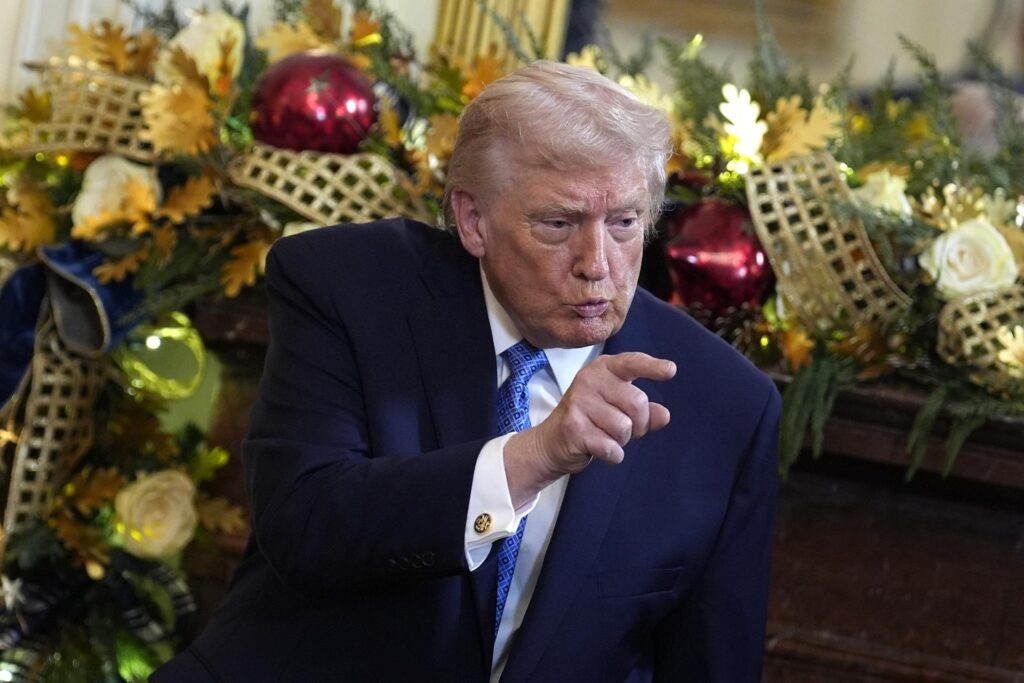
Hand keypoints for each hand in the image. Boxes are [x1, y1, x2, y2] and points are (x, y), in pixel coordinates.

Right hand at [504, 352, 675, 506]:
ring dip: (622, 441)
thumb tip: (663, 415)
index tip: (671, 371)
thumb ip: (643, 411)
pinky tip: (600, 449)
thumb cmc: (590, 421)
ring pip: (625, 428)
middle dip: (639, 424)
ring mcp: (579, 402)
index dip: (652, 367)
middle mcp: (589, 380)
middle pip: (637, 403)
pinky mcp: (574, 427)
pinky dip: (613, 455)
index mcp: (602, 369)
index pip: (631, 363)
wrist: (551, 442)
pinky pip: (612, 447)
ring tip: (605, 436)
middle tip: (625, 429)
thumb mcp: (618, 409)